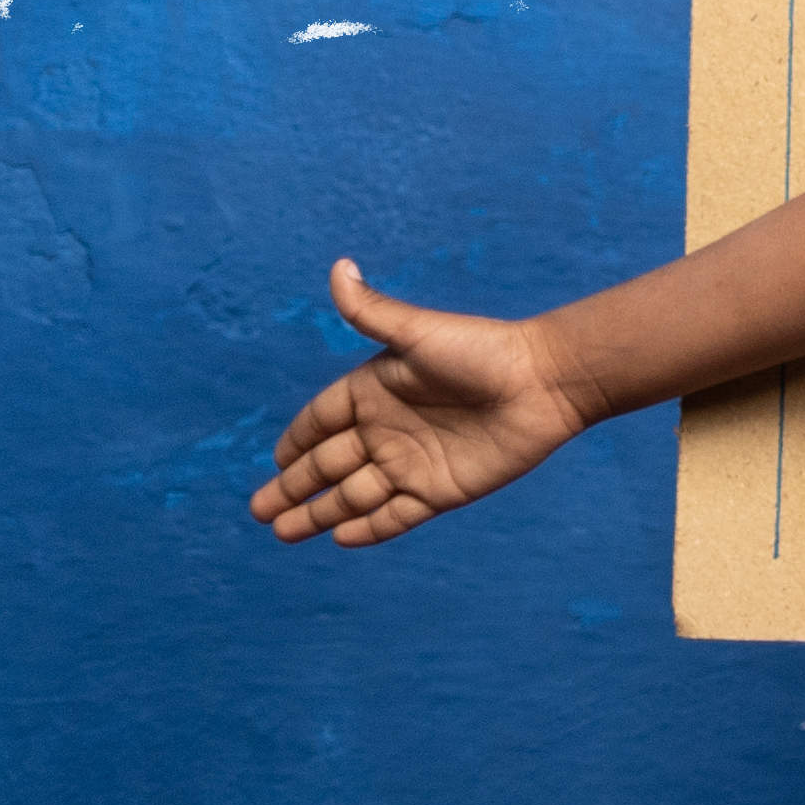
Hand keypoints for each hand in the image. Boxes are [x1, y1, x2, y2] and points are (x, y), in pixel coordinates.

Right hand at [251, 260, 590, 545]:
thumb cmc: (483, 350)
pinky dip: (369, 529)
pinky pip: (396, 515)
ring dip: (318, 514)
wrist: (546, 382)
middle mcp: (388, 429)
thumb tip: (339, 266)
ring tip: (282, 531)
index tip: (273, 461)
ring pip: (354, 496)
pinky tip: (341, 537)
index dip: (296, 441)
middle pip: (328, 465)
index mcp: (375, 391)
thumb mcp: (419, 332)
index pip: (321, 421)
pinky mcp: (441, 490)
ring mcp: (413, 463)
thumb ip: (373, 311)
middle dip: (292, 487)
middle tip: (257, 510)